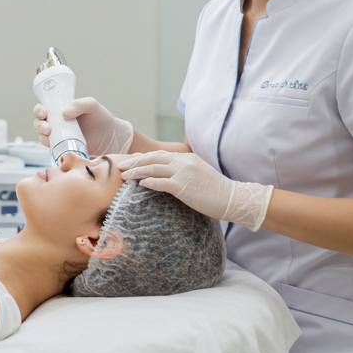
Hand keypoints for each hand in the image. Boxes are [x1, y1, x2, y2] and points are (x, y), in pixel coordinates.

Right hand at [32, 97, 132, 155]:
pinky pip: (52, 148)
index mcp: (60, 110)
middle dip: (39, 124)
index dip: (39, 110)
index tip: (43, 112)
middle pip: (39, 123)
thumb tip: (64, 113)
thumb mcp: (91, 105)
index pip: (43, 108)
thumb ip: (79, 104)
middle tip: (47, 127)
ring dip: (42, 135)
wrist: (111, 137)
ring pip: (43, 136)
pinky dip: (49, 147)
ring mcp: (59, 137)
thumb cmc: (101, 118)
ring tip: (50, 134)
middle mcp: (57, 123)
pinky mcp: (64, 148)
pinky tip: (53, 145)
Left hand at [117, 151, 273, 230]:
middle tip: (120, 166)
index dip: (143, 157)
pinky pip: (162, 183)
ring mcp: (184, 173)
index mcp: (186, 158)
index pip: (159, 154)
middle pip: (153, 159)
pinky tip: (139, 184)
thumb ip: (184, 172)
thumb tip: (169, 178)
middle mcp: (183, 162)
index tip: (130, 161)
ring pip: (154, 169)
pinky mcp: (184, 186)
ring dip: (137, 171)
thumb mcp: (199, 175)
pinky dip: (149, 182)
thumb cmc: (216, 191)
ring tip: (124, 175)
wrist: (232, 198)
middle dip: (134, 162)